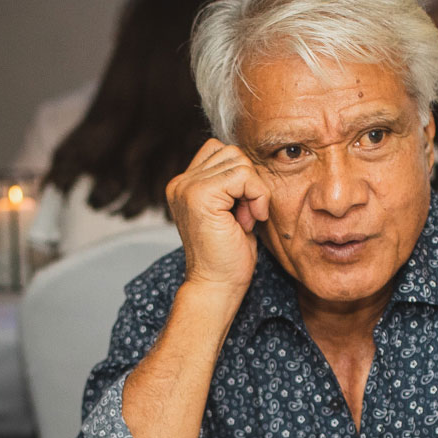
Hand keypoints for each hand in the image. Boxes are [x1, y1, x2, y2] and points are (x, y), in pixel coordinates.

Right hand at [166, 138, 268, 300]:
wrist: (217, 286)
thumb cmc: (228, 256)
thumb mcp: (229, 211)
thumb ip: (231, 184)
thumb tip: (249, 161)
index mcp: (184, 185)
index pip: (220, 151)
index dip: (241, 176)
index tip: (241, 209)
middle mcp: (180, 182)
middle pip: (231, 152)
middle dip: (249, 183)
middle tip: (245, 217)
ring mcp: (187, 187)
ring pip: (239, 161)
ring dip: (253, 191)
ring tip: (244, 220)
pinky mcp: (200, 195)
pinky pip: (243, 175)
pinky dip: (256, 196)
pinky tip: (248, 221)